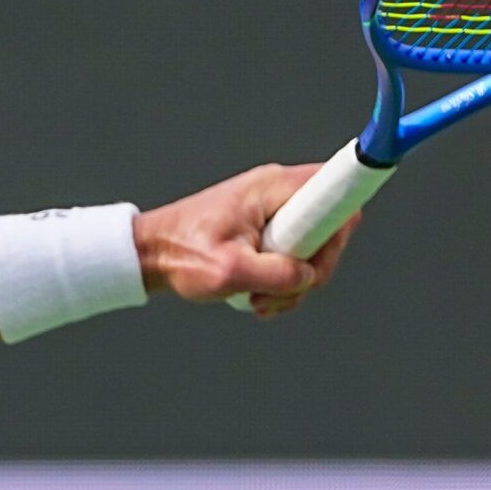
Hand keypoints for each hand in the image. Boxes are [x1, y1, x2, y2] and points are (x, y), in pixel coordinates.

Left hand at [133, 163, 363, 318]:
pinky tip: (256, 297)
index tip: (321, 257)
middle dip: (312, 270)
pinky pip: (292, 257)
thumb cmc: (180, 254)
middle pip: (330, 229)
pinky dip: (280, 283)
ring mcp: (273, 211)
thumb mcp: (227, 271)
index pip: (336, 189)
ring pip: (311, 250)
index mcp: (273, 188)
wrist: (149, 253)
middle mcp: (278, 193)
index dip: (341, 224)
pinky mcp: (266, 230)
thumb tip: (307, 278)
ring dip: (292, 284)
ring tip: (258, 301)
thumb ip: (275, 274)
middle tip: (279, 293)